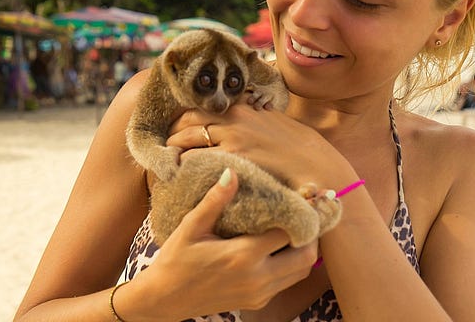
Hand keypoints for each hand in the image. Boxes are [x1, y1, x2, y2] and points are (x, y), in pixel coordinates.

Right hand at [126, 169, 317, 319]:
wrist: (164, 300)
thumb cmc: (175, 260)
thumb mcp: (191, 227)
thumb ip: (215, 200)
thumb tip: (232, 172)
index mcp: (243, 255)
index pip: (287, 232)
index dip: (297, 213)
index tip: (299, 197)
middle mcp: (257, 277)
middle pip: (306, 255)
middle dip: (310, 234)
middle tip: (303, 215)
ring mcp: (259, 293)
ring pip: (301, 271)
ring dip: (303, 250)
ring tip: (294, 229)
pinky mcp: (257, 302)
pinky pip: (287, 282)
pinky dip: (290, 264)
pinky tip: (277, 248)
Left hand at [167, 104, 345, 188]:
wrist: (317, 165)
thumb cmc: (298, 147)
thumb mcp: (273, 122)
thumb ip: (252, 117)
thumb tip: (242, 113)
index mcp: (242, 107)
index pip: (199, 106)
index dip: (182, 119)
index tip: (174, 130)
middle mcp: (234, 117)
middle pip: (187, 119)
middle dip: (171, 133)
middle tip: (163, 149)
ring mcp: (233, 135)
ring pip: (187, 138)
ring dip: (172, 150)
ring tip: (165, 164)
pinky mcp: (235, 155)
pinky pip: (197, 158)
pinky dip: (184, 166)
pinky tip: (179, 176)